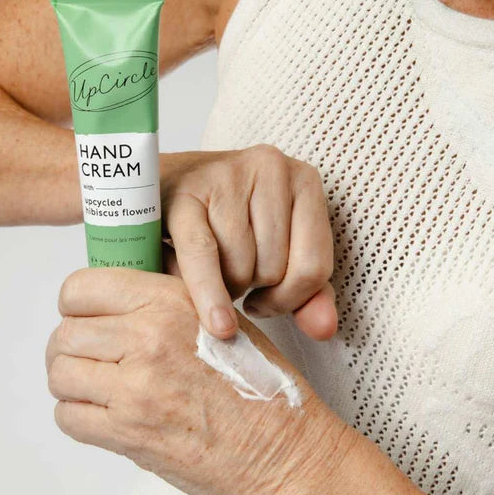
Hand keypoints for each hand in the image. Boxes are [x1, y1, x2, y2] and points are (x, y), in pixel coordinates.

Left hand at [46, 266, 350, 494]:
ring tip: (96, 382)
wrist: (284, 451)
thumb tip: (117, 298)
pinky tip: (104, 411)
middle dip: (73, 344)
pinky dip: (78, 414)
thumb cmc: (262, 389)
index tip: (84, 312)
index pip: (83, 287)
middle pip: (64, 332)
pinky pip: (67, 416)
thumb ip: (164, 302)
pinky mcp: (127, 434)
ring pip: (59, 372)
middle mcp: (148, 338)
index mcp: (170, 301)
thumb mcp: (220, 317)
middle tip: (91, 353)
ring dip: (72, 379)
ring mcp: (134, 387)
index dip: (77, 302)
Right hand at [160, 145, 336, 340]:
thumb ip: (308, 295)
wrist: (169, 189)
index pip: (314, 266)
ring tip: (214, 269)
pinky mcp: (187, 190)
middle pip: (274, 268)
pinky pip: (203, 256)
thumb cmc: (229, 224)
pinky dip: (208, 293)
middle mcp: (271, 166)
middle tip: (233, 275)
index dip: (290, 299)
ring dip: (225, 287)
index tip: (265, 298)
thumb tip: (324, 328)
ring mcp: (227, 173)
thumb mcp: (279, 254)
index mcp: (305, 180)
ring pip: (240, 267)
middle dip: (252, 288)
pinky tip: (214, 319)